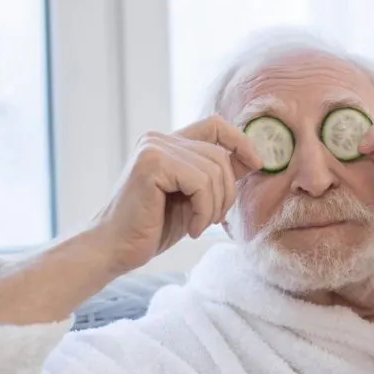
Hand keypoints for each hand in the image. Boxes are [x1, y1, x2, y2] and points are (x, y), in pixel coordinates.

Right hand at [91, 116, 262, 275]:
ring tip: (197, 225)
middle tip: (212, 219)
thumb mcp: (195, 198)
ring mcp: (153, 149)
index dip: (241, 140)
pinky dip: (203, 211)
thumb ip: (217, 175)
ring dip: (214, 207)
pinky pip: (201, 183)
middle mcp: (159, 139)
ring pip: (214, 171)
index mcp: (169, 143)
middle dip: (227, 193)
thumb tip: (254, 159)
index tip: (257, 164)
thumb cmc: (154, 227)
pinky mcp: (151, 164)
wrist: (115, 249)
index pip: (216, 125)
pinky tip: (191, 227)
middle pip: (220, 155)